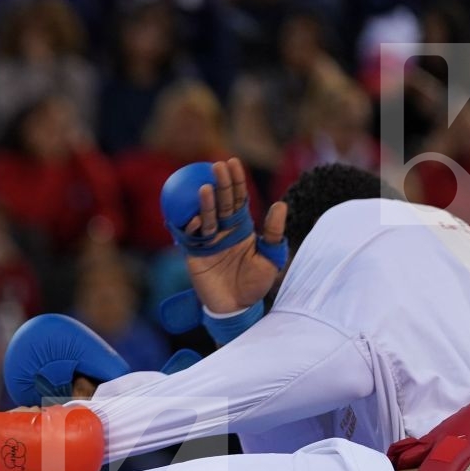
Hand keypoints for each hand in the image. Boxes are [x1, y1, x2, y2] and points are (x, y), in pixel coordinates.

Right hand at [183, 158, 287, 314]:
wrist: (236, 308)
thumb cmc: (254, 284)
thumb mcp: (270, 259)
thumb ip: (273, 233)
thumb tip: (280, 204)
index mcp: (241, 227)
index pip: (238, 198)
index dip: (236, 180)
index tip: (233, 162)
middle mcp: (223, 230)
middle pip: (221, 202)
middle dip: (219, 183)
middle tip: (216, 165)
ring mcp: (207, 241)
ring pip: (205, 217)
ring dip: (204, 203)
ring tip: (204, 188)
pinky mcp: (194, 255)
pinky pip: (189, 238)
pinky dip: (189, 228)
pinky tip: (193, 219)